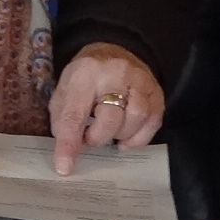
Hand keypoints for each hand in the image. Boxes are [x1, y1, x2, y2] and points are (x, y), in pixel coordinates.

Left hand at [48, 42, 164, 174]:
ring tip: (110, 133)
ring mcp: (140, 81)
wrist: (113, 51)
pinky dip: (138, 137)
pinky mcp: (156, 91)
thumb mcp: (64, 95)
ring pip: (136, 119)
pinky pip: (153, 122)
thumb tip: (69, 155)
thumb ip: (63, 123)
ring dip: (120, 135)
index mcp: (84, 74)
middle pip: (110, 119)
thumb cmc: (84, 80)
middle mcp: (115, 73)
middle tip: (90, 137)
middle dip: (98, 137)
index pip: (75, 114)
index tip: (65, 167)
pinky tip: (126, 137)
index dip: (69, 143)